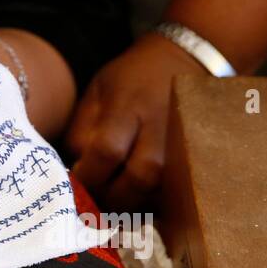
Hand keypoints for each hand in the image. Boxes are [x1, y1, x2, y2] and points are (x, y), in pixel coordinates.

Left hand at [65, 33, 204, 210]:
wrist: (181, 63)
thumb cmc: (130, 78)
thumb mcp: (96, 91)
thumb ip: (81, 130)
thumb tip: (75, 172)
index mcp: (130, 107)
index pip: (107, 151)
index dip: (87, 175)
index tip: (73, 183)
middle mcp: (161, 131)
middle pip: (136, 180)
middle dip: (109, 197)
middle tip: (90, 200)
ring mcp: (182, 148)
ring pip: (156, 193)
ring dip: (128, 205)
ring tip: (109, 200)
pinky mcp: (193, 162)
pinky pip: (169, 195)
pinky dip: (147, 203)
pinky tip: (131, 197)